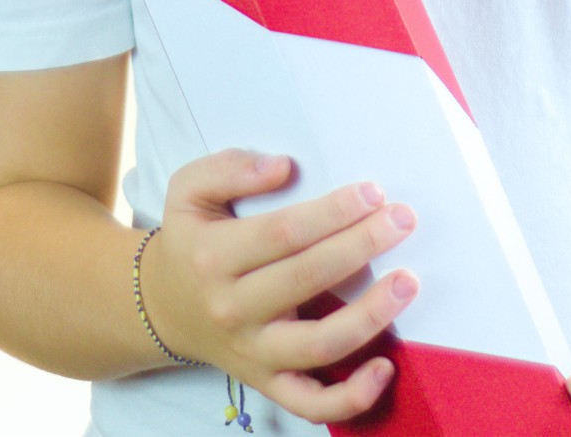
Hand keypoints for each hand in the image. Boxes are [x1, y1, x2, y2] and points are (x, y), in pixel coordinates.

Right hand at [142, 148, 418, 425]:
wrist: (163, 305)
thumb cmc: (189, 239)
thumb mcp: (188, 190)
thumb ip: (229, 169)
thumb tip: (283, 167)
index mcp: (213, 255)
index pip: (284, 232)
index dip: (332, 212)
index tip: (371, 192)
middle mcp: (233, 307)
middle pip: (308, 277)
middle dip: (362, 245)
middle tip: (402, 220)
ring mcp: (252, 351)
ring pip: (320, 344)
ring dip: (372, 315)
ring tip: (407, 282)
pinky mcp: (267, 383)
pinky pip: (313, 403)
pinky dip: (353, 396)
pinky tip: (386, 366)